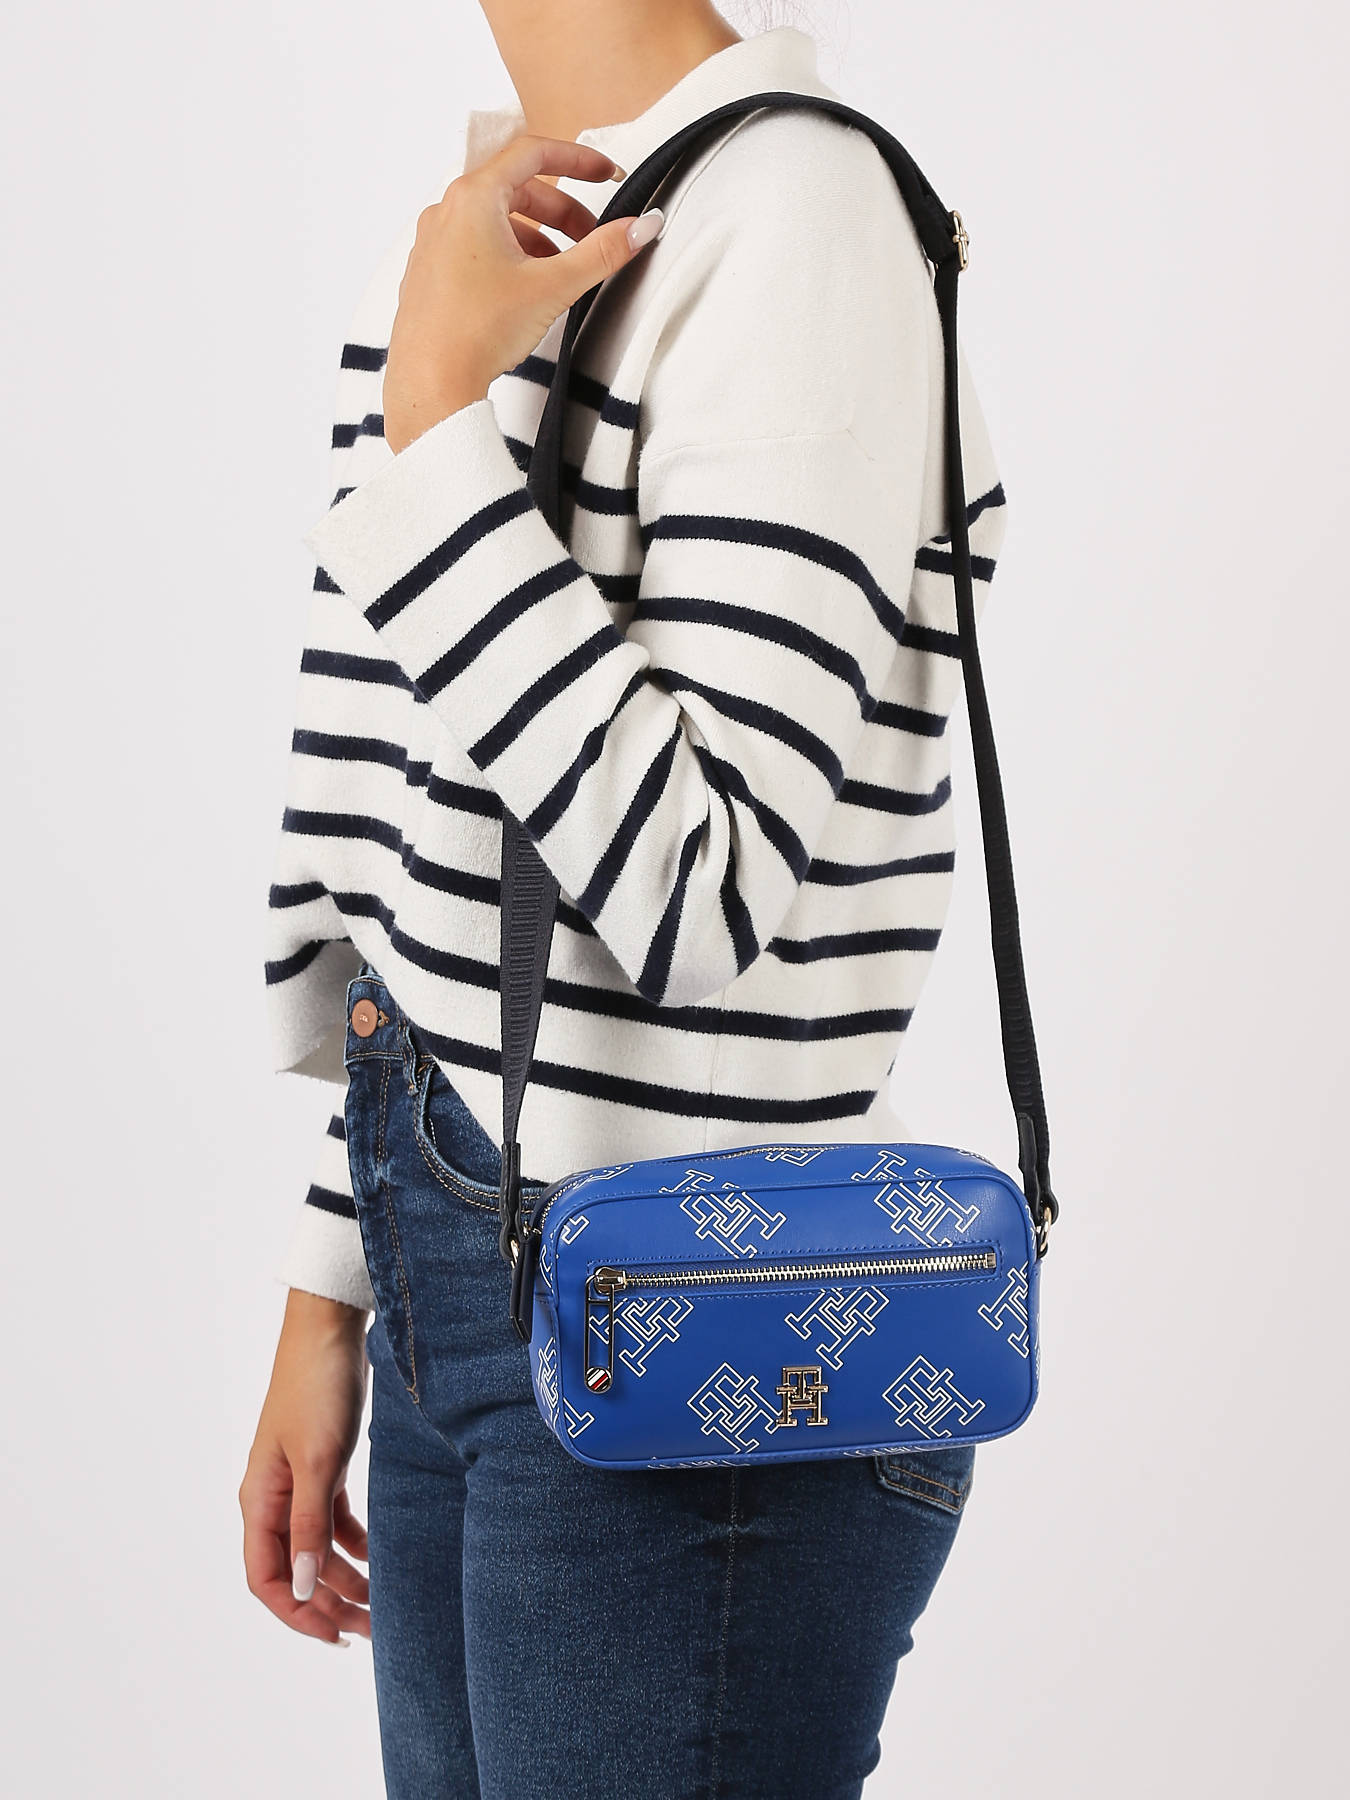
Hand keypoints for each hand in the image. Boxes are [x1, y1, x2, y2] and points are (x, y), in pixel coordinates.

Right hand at [239, 1288, 371, 1646]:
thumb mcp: (318, 1461)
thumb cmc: (318, 1389)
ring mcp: (298, 1482)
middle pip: (294, 1570)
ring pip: (316, 1548)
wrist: (330, 1331)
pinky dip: (353, 1543)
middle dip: (327, 1604)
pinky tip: (377, 1558)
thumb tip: (302, 1588)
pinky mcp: (323, 1465)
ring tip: (379, 1604)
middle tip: (369, 1629)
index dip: (297, 1613)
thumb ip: (309, 1525)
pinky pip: (332, 1520)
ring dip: (344, 1578)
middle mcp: (273, 1497)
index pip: (267, 1578)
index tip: (335, 1636)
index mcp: (259, 1500)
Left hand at [383, 134, 662, 453]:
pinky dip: (507, 252)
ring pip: (495, 218)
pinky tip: (524, 285)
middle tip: (591, 236)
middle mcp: (447, 211)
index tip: (606, 173)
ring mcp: (433, 241)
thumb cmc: (476, 331)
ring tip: (560, 267)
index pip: (533, 153)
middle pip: (516, 188)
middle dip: (561, 209)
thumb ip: (602, 253)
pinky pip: (474, 244)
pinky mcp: (429, 271)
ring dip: (535, 233)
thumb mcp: (553, 287)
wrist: (430, 382)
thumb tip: (640, 228)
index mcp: (474, 198)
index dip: (579, 159)